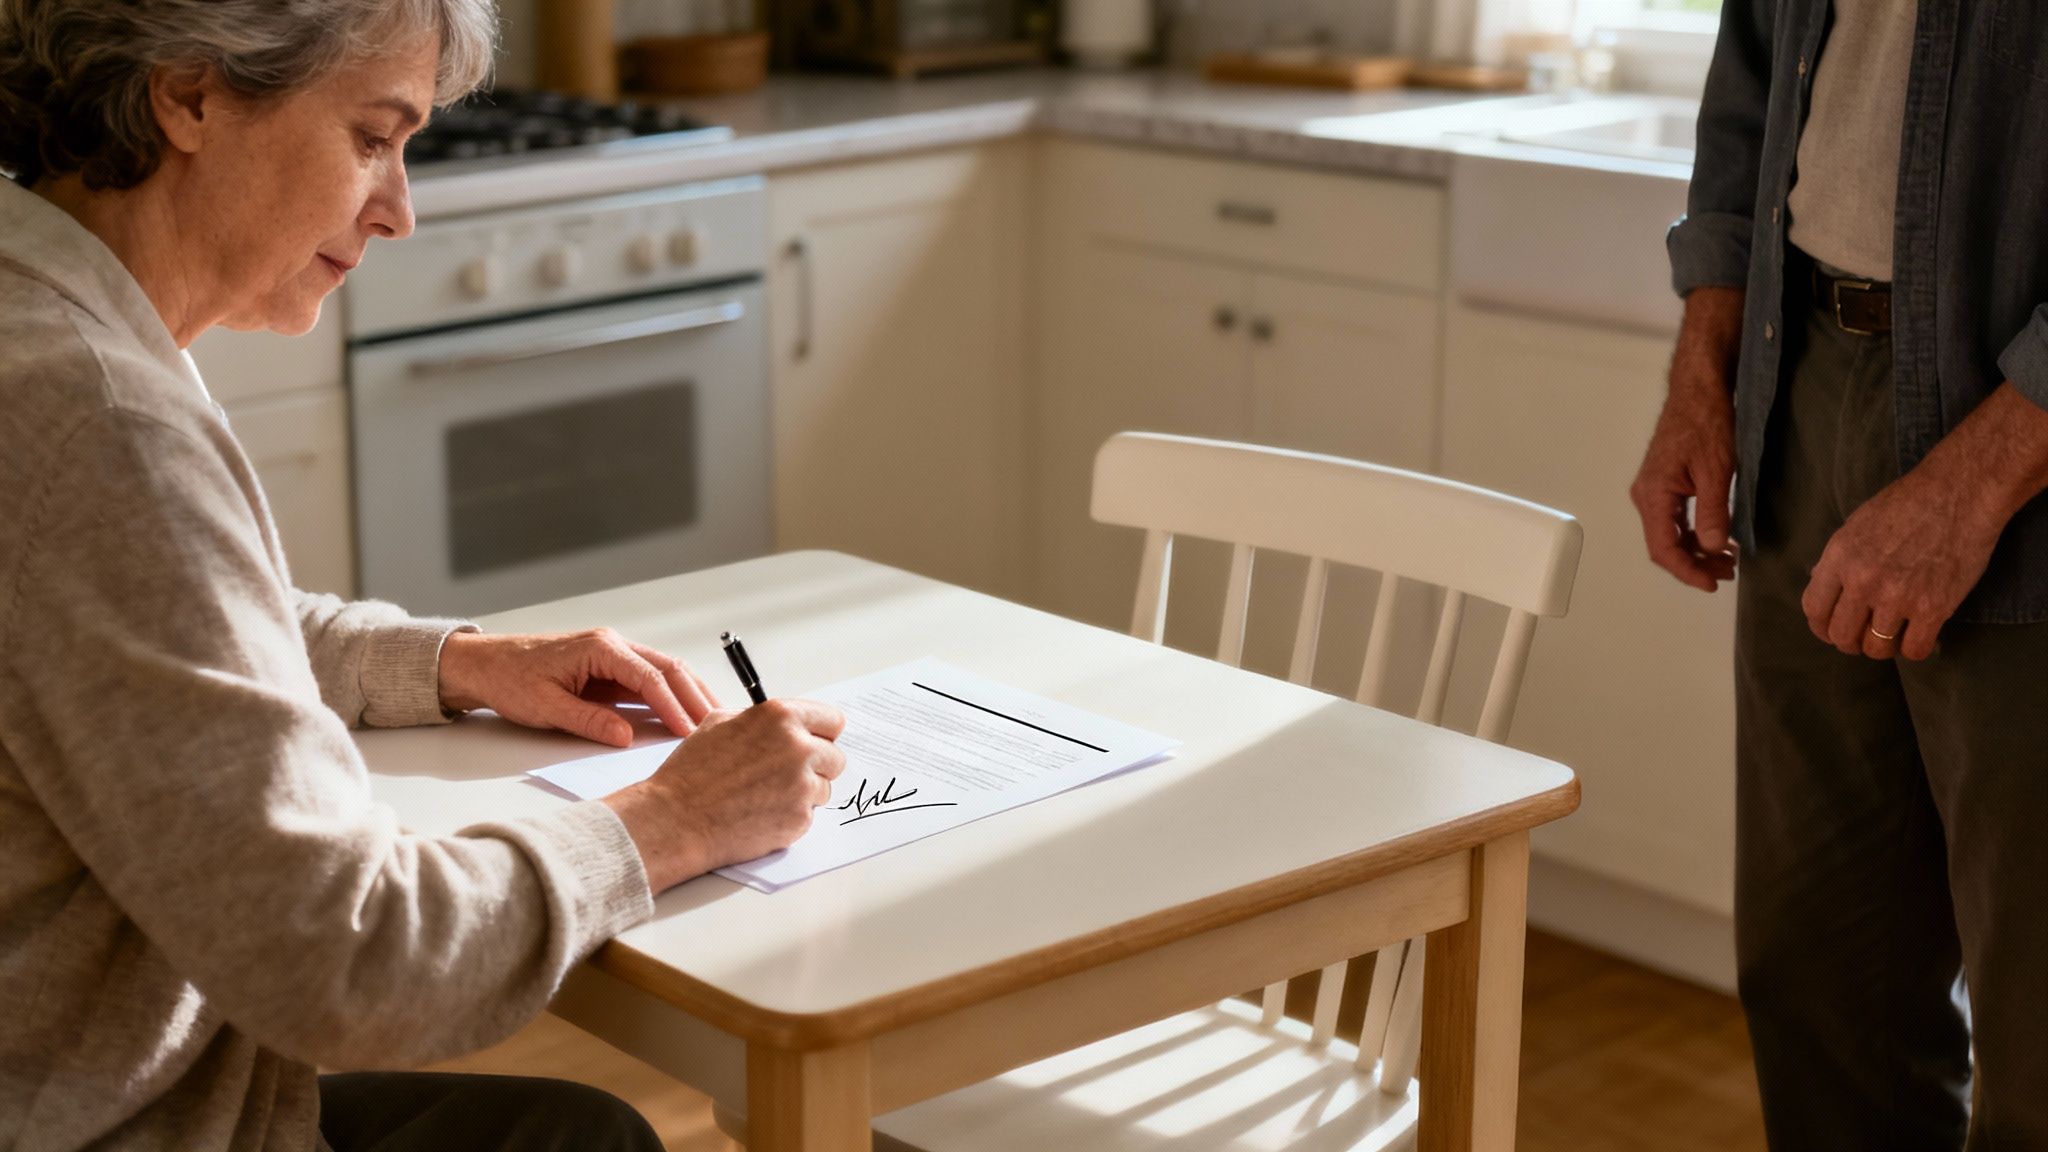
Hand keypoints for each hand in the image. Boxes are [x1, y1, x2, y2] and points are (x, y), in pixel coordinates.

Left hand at [437, 628, 720, 746]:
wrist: (486, 665)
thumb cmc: (511, 679)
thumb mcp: (546, 706)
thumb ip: (588, 721)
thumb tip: (626, 736)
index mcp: (600, 648)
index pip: (650, 677)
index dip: (674, 705)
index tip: (690, 730)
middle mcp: (613, 646)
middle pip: (669, 668)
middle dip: (695, 696)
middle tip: (717, 726)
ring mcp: (614, 656)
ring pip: (665, 672)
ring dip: (688, 695)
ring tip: (711, 721)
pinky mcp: (611, 670)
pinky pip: (649, 681)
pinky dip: (670, 697)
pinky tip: (684, 716)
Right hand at [603, 699, 848, 889]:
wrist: (677, 819)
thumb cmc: (692, 772)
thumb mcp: (720, 722)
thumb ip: (761, 719)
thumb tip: (781, 724)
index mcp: (781, 717)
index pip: (832, 720)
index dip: (822, 732)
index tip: (816, 741)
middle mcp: (798, 748)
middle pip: (835, 756)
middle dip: (815, 765)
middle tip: (786, 774)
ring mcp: (803, 785)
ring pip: (824, 787)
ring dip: (804, 792)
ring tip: (765, 795)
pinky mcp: (800, 819)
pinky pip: (809, 814)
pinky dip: (791, 815)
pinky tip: (761, 813)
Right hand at [1632, 358, 1739, 591]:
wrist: (1699, 390)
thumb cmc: (1706, 421)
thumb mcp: (1717, 469)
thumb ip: (1714, 512)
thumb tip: (1713, 547)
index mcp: (1653, 494)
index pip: (1663, 548)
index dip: (1688, 571)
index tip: (1713, 584)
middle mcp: (1646, 496)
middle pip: (1664, 546)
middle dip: (1695, 564)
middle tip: (1728, 573)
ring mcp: (1652, 490)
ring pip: (1669, 535)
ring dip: (1696, 550)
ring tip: (1728, 559)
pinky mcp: (1663, 485)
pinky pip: (1673, 520)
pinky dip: (1694, 533)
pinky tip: (1717, 536)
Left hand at [1802, 463, 2001, 660]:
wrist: (1959, 494)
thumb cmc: (1908, 504)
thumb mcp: (1856, 525)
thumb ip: (1838, 559)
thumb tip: (1820, 584)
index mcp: (1840, 558)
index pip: (1814, 609)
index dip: (1820, 627)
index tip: (1830, 631)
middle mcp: (1863, 582)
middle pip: (1841, 636)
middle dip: (1849, 643)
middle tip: (1862, 638)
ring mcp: (1897, 597)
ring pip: (1876, 648)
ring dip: (1882, 648)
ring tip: (1891, 637)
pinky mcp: (1933, 608)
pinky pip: (1914, 650)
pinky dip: (1914, 649)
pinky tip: (1918, 637)